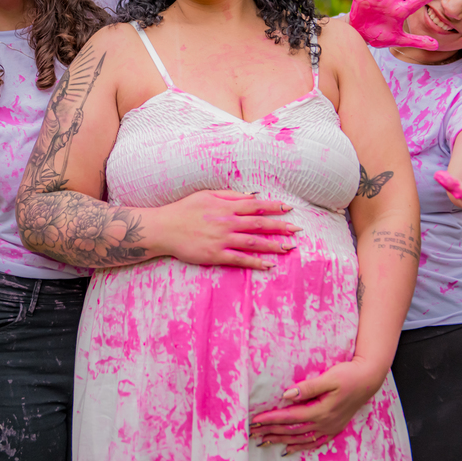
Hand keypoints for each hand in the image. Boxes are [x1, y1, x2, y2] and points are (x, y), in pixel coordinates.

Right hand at [158, 190, 298, 270]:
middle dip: (281, 227)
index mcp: (226, 206)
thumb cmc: (184, 210)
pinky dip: (255, 262)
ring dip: (273, 245)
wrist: (164, 228)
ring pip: (253, 242)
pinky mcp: (215, 255)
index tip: (289, 209)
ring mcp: (222, 239)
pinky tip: (268, 265)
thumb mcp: (206, 195)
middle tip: (297, 230)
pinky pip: (239, 259)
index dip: (274, 206)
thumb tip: (252, 196)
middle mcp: (227, 222)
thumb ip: (230, 195)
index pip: (256, 205)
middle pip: (259, 224)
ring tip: (289, 248)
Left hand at [248, 356, 387, 452]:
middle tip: (252, 432)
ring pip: (301, 439)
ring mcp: (330, 428)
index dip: (271, 419)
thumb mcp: (329, 377)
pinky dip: (300, 447)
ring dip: (282, 440)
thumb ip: (308, 388)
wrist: (369, 380)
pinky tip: (289, 450)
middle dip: (271, 431)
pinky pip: (314, 443)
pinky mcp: (334, 428)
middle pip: (292, 430)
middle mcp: (324, 423)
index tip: (255, 419)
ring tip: (264, 441)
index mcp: (321, 411)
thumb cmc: (349, 375)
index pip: (290, 417)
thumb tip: (286, 395)